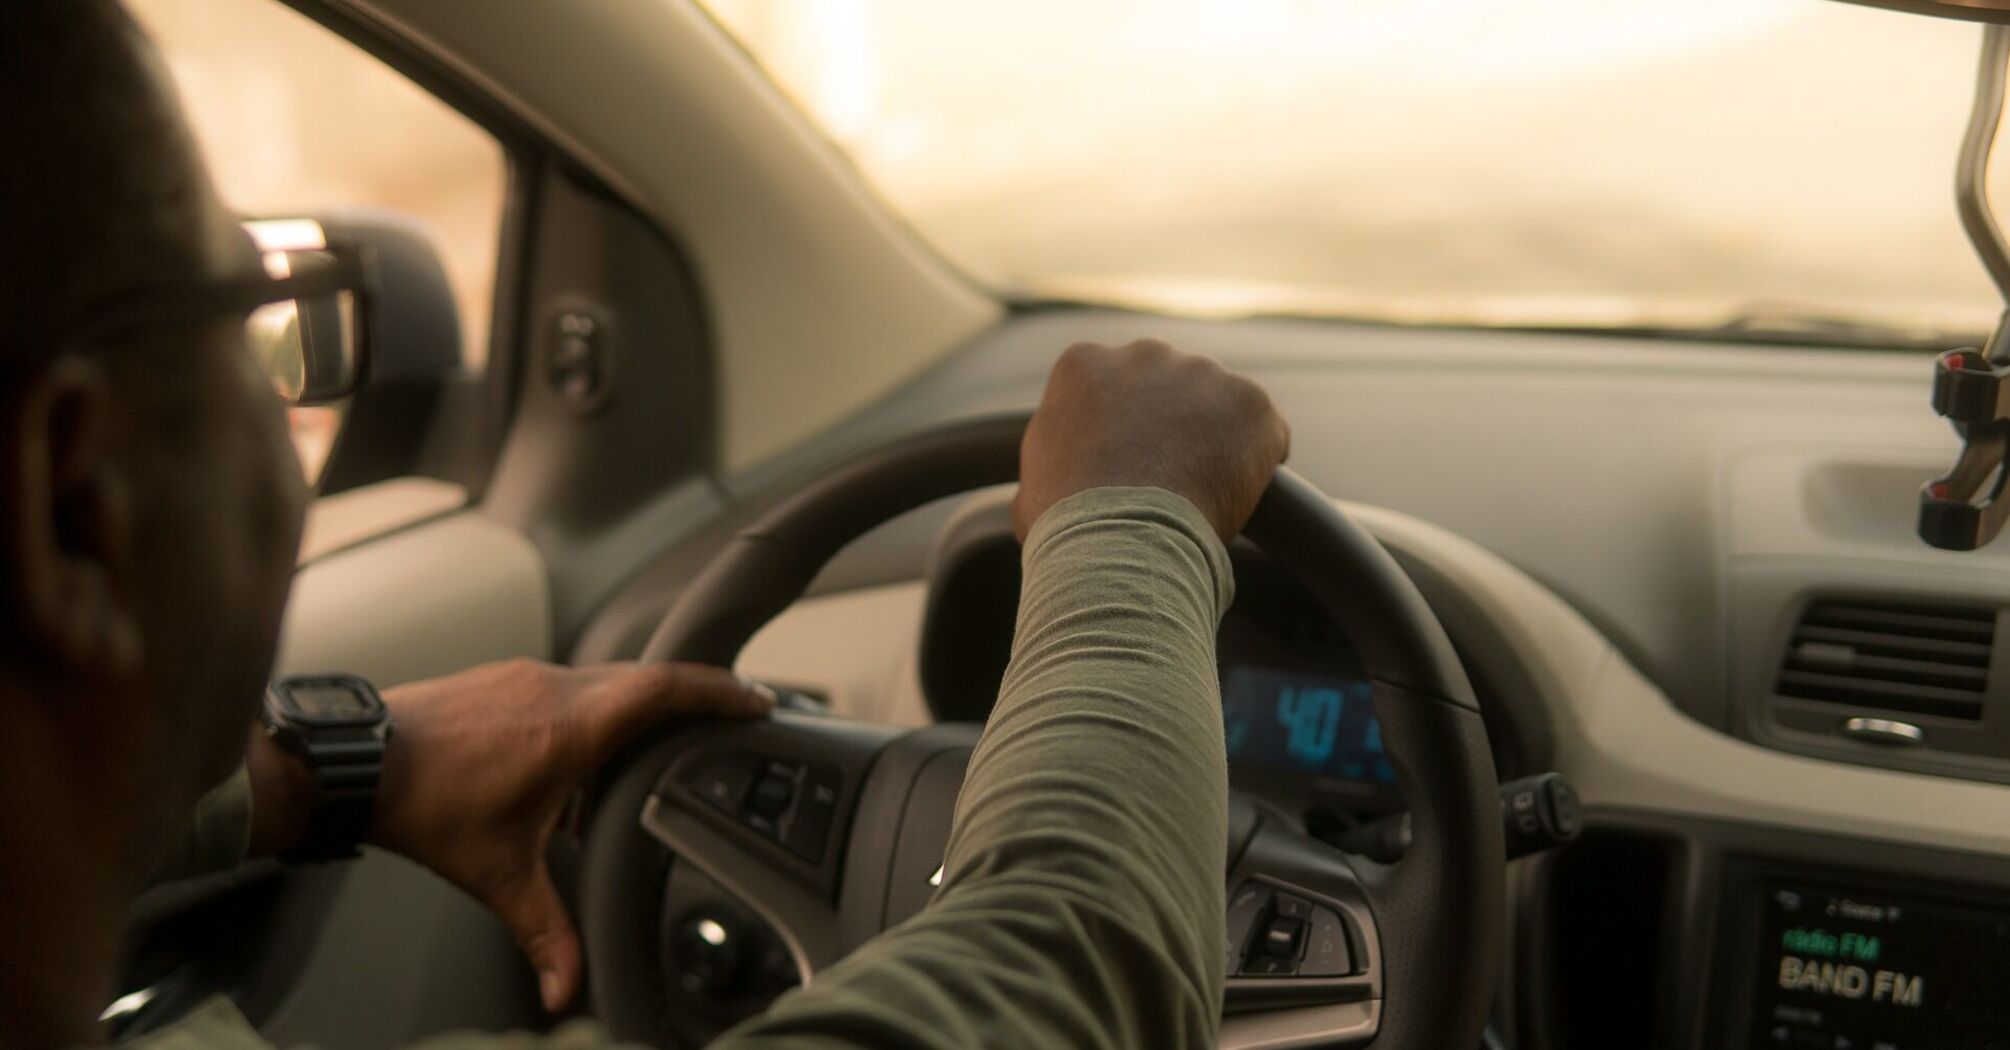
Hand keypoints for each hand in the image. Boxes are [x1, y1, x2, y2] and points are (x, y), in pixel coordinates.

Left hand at [369, 660, 771, 1011]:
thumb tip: (567, 991)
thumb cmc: (422, 806)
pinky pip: (568, 688)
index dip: (720, 691)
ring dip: (637, 711)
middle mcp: (555, 690)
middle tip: (729, 720)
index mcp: (570, 728)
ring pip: (606, 682)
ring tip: (652, 753)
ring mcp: (526, 677)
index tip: (758, 699)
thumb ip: (545, 932)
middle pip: (648, 679)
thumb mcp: (497, 875)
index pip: (666, 689)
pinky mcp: (503, 679)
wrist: (352, 760)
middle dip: (694, 699)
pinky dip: (593, 715)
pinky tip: (577, 765)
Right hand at [1014, 338, 1290, 541]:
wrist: (1119, 542)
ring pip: (1219, 406)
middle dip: (1174, 424)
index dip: (1126, 430)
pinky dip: (1258, 463)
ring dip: (1217, 441)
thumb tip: (1057, 481)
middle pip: (1171, 385)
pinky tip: (1237, 497)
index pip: (1116, 387)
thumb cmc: (1066, 525)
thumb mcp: (1033, 482)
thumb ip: (1056, 459)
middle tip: (1170, 479)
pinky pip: (1265, 432)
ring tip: (1202, 495)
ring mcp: (1203, 374)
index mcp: (1086, 364)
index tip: (1130, 465)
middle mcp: (1144, 354)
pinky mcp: (1252, 403)